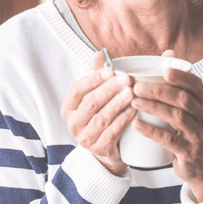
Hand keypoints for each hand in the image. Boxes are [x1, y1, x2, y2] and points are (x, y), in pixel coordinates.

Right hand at [60, 51, 135, 175]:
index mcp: (68, 108)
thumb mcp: (96, 96)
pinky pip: (112, 132)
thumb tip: (98, 54)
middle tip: (126, 79)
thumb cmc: (101, 115)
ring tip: (131, 92)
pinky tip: (134, 110)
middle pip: (90, 103)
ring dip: (117, 104)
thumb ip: (96, 75)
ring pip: (101, 118)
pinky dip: (123, 120)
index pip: (77, 90)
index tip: (111, 70)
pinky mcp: (99, 148)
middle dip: (109, 89)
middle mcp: (73, 124)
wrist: (107, 150)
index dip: (93, 79)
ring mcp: (85, 138)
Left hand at [131, 50, 202, 201]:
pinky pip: (170, 140)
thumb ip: (176, 81)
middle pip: (183, 99)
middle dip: (159, 90)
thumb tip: (168, 51)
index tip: (164, 69)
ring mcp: (197, 135)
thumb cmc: (187, 129)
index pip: (195, 84)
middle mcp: (202, 116)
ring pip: (177, 117)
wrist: (201, 166)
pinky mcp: (188, 152)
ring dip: (154, 107)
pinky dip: (152, 131)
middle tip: (136, 86)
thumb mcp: (186, 106)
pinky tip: (137, 124)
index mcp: (201, 101)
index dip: (181, 76)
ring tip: (133, 101)